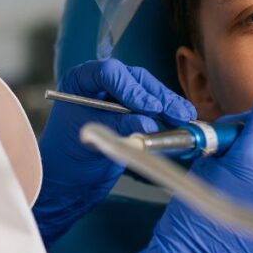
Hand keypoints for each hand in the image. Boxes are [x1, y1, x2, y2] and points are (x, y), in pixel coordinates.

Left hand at [34, 59, 195, 246]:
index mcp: (81, 81)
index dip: (131, 89)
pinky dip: (167, 112)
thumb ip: (118, 128)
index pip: (109, 73)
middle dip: (157, 96)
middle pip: (134, 79)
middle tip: (175, 113)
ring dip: (168, 103)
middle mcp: (100, 82)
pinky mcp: (131, 110)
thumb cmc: (68, 159)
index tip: (149, 108)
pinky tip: (182, 119)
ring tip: (184, 116)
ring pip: (148, 90)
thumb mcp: (91, 142)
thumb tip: (148, 122)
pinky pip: (152, 105)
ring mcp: (117, 94)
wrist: (69, 179)